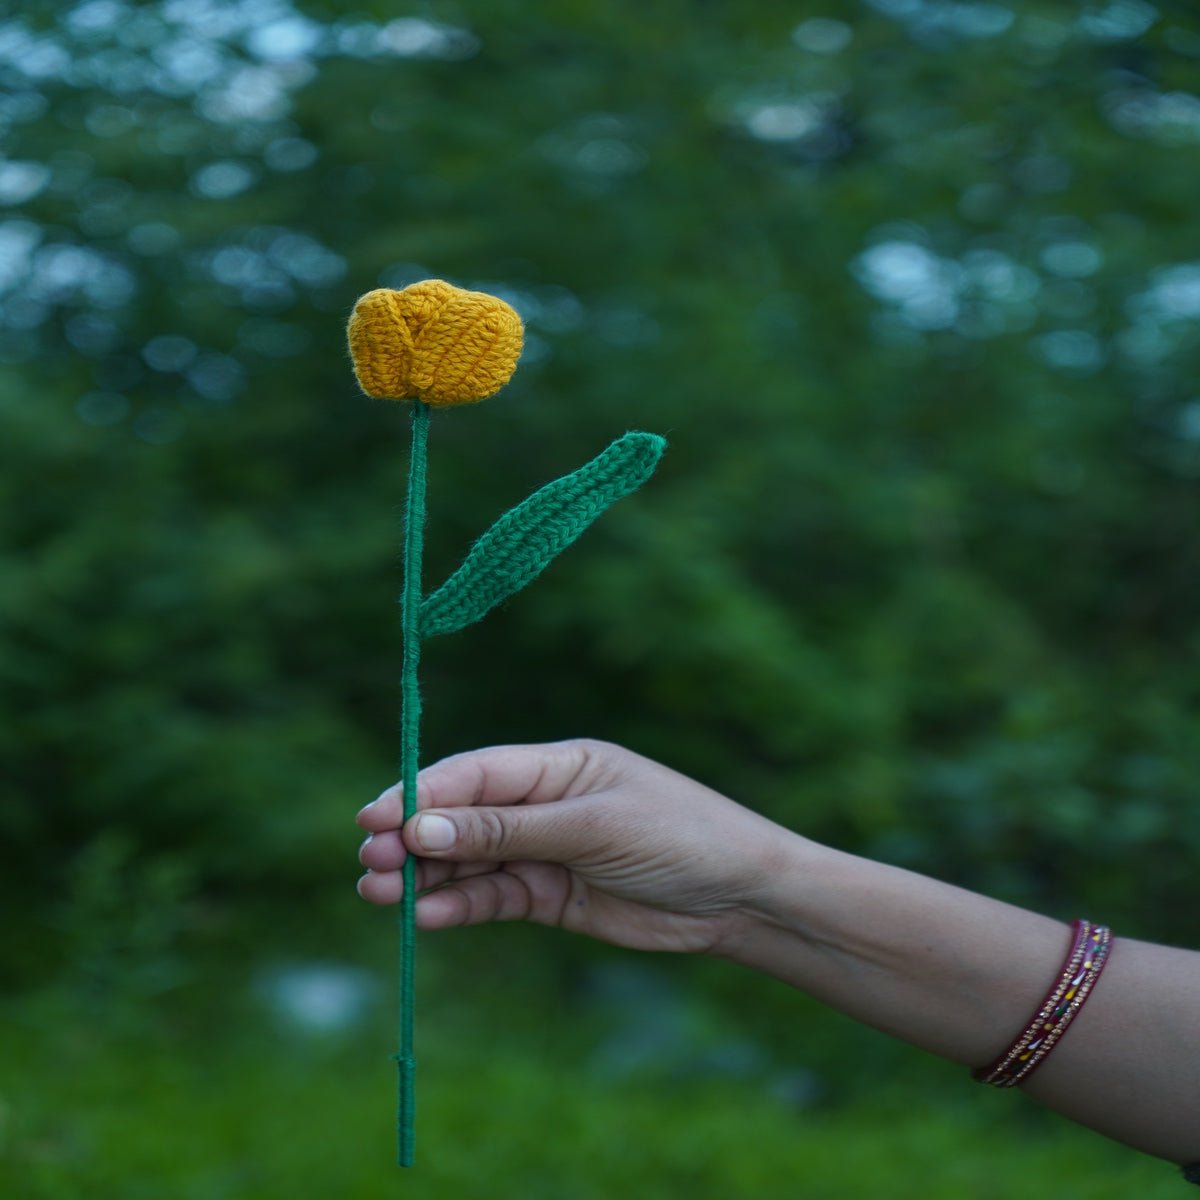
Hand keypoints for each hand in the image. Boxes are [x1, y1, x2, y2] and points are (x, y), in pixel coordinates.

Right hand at [356, 739, 794, 954]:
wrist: (740, 897)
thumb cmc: (678, 836)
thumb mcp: (591, 826)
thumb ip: (508, 828)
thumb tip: (422, 823)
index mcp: (557, 765)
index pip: (474, 773)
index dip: (420, 790)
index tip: (374, 816)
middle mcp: (543, 803)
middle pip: (461, 816)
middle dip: (413, 836)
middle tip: (371, 862)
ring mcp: (545, 851)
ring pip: (468, 860)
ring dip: (425, 876)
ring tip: (379, 893)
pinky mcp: (550, 896)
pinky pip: (492, 897)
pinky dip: (458, 906)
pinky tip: (426, 916)